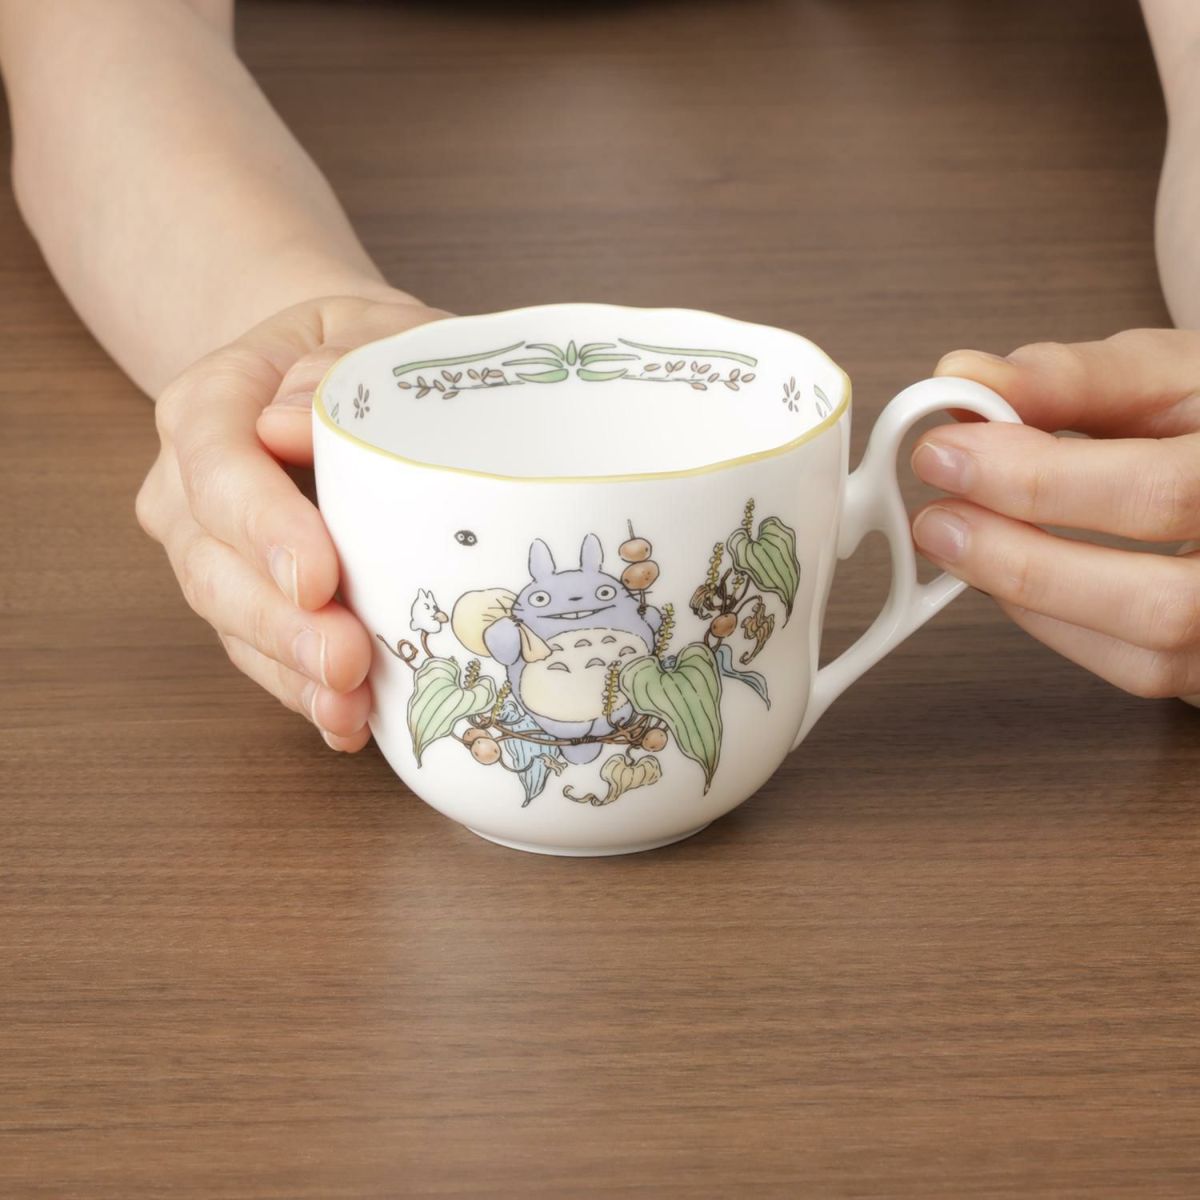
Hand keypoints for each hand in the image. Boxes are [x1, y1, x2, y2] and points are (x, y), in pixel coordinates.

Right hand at [135, 293, 447, 748]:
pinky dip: (303, 691)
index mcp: (211, 403)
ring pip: (231, 620)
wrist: (331, 379)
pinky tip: (345, 723)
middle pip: (213, 563)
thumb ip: (342, 360)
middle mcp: (191, 483)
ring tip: (351, 707)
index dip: (262, 525)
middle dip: (280, 624)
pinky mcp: (247, 597)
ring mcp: (211, 548)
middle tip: (346, 660)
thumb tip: (297, 417)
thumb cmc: (359, 354)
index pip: (217, 462)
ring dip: (292, 671)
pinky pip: (261, 653)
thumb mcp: (369, 328)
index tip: (318, 575)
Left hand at [909, 330, 1199, 699]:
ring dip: (1029, 597)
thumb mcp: (1167, 373)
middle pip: (1159, 601)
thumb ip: (1070, 378)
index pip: (1161, 491)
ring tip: (957, 539)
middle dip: (1023, 560)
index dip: (1039, 480)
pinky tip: (1005, 573)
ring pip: (1147, 652)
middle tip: (937, 517)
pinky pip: (1138, 669)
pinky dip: (1055, 623)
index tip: (944, 452)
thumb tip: (962, 380)